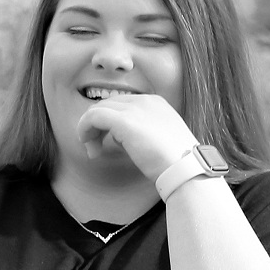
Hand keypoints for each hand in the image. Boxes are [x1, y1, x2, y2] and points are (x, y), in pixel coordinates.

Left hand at [76, 94, 197, 181]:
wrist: (185, 168)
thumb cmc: (174, 162)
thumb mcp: (157, 140)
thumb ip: (138, 133)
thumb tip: (114, 137)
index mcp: (155, 103)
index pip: (121, 105)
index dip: (108, 123)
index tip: (105, 144)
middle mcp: (145, 101)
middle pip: (107, 105)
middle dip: (97, 126)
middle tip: (94, 149)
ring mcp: (135, 109)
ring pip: (97, 109)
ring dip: (89, 130)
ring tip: (92, 150)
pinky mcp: (124, 121)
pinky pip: (93, 117)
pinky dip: (84, 128)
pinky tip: (87, 144)